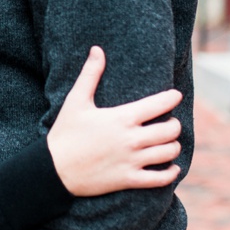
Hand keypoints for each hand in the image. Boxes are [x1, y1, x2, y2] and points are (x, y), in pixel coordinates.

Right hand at [46, 46, 183, 196]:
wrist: (54, 170)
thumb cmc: (65, 133)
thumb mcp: (76, 101)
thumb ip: (90, 74)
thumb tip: (97, 49)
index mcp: (122, 117)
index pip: (159, 104)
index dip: (171, 98)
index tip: (175, 95)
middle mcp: (131, 139)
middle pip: (170, 130)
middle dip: (174, 124)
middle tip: (170, 123)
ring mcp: (131, 161)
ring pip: (169, 153)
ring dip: (173, 146)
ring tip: (169, 143)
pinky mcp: (128, 179)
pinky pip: (160, 179)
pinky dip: (171, 174)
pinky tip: (172, 168)